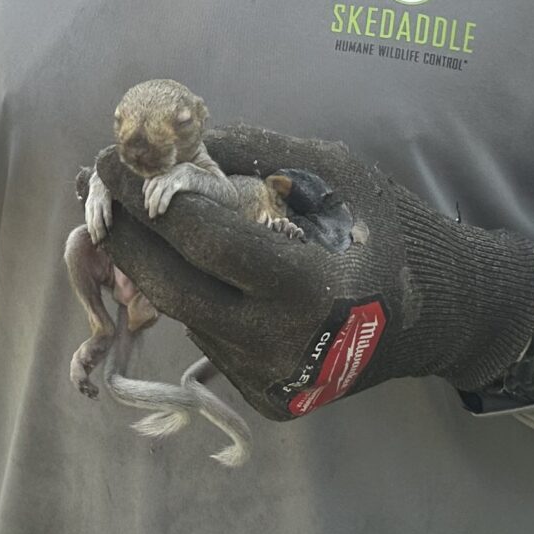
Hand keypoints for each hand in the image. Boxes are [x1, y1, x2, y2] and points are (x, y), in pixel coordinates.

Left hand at [92, 124, 533, 419]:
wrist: (439, 315)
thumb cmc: (386, 227)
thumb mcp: (328, 172)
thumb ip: (249, 153)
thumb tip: (167, 134)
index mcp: (305, 285)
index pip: (201, 239)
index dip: (145, 194)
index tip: (109, 155)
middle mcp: (281, 345)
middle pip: (169, 285)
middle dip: (122, 229)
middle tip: (94, 181)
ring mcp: (268, 379)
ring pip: (182, 311)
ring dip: (150, 260)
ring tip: (132, 211)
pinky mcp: (262, 399)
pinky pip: (207, 335)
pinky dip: (192, 294)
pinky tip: (195, 264)